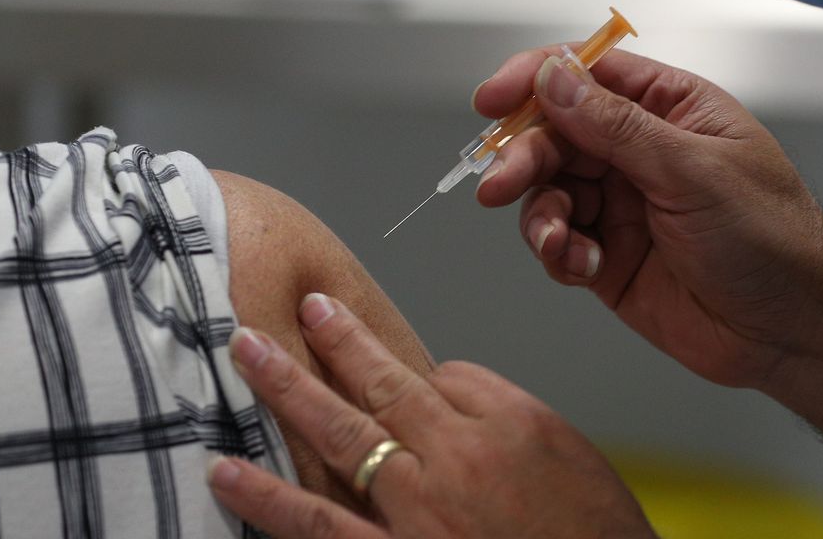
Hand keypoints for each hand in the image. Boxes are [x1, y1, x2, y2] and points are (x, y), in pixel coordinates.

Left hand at [209, 293, 655, 538]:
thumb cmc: (595, 535)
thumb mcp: (571, 455)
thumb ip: (507, 414)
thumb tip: (447, 392)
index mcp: (507, 424)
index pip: (445, 375)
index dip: (421, 374)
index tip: (396, 365)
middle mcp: (456, 459)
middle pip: (383, 384)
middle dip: (338, 340)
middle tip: (302, 306)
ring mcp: (419, 513)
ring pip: (341, 436)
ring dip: (287, 389)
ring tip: (244, 352)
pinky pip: (321, 526)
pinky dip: (269, 499)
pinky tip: (227, 475)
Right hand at [473, 47, 822, 389]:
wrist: (793, 331)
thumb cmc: (773, 238)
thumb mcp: (693, 170)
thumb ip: (616, 126)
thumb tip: (554, 78)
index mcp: (669, 109)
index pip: (587, 74)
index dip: (535, 80)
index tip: (492, 100)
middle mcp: (639, 151)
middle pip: (555, 134)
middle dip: (524, 157)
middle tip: (499, 184)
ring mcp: (621, 204)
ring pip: (547, 191)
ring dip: (539, 214)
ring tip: (557, 243)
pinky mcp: (608, 256)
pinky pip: (557, 241)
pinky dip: (556, 252)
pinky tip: (582, 266)